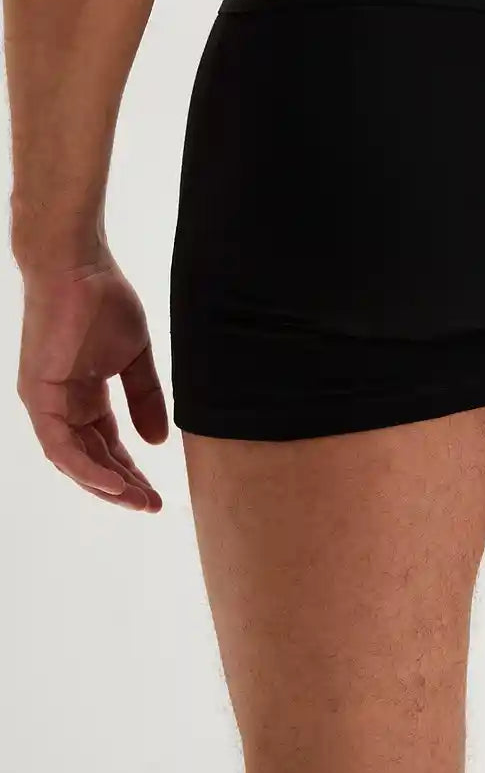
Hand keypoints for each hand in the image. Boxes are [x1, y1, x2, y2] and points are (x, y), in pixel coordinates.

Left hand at [17, 256, 167, 510]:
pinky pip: (60, 445)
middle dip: (122, 486)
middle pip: (90, 459)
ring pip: (73, 460)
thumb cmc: (104, 300)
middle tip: (153, 505)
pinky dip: (86, 467)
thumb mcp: (135, 357)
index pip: (105, 445)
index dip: (131, 471)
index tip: (158, 492)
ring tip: (139, 501)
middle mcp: (60, 405)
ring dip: (106, 485)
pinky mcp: (38, 396)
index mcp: (81, 395)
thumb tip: (157, 442)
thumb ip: (145, 398)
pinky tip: (113, 482)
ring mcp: (46, 403)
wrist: (78, 266)